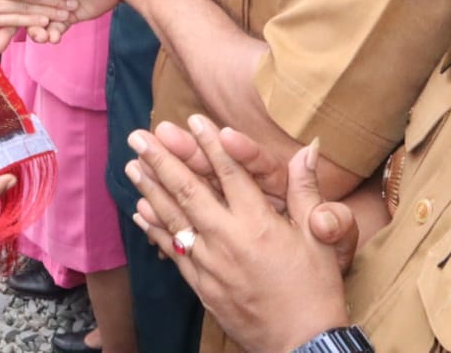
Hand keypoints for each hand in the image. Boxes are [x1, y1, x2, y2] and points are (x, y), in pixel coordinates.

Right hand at [3, 0, 118, 46]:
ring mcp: (54, 7)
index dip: (1, 9)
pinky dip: (53, 36)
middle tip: (0, 45)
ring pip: (38, 24)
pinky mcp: (67, 19)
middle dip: (11, 29)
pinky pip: (55, 30)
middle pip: (21, 13)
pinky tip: (54, 38)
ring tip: (42, 38)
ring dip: (37, 33)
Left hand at [136, 121, 355, 272]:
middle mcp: (229, 240)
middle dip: (162, 160)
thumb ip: (306, 190)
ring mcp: (211, 264)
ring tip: (133, 165)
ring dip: (151, 189)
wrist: (302, 343)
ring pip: (173, 219)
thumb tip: (308, 149)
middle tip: (140, 136)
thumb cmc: (315, 289)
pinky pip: (172, 251)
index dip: (210, 144)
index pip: (230, 174)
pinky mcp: (202, 285)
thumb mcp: (318, 238)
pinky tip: (140, 211)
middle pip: (189, 191)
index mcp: (259, 224)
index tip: (193, 120)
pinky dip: (154, 229)